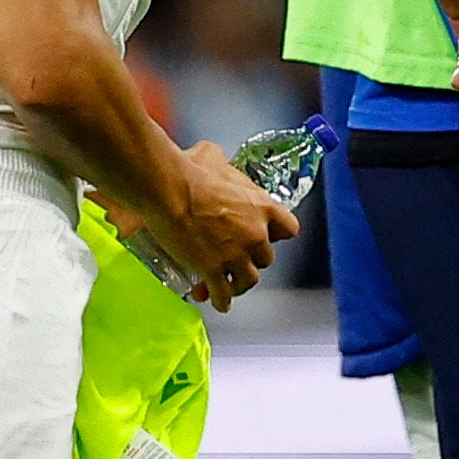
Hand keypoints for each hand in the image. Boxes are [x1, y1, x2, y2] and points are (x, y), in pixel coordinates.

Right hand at [139, 140, 294, 308]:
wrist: (169, 190)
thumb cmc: (191, 171)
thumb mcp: (214, 158)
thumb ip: (222, 165)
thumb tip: (213, 156)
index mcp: (262, 207)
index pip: (289, 228)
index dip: (277, 234)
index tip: (267, 235)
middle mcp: (255, 234)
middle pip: (266, 259)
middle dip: (252, 260)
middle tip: (239, 260)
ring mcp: (235, 255)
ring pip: (248, 281)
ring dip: (240, 284)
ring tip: (230, 286)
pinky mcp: (213, 270)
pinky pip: (223, 294)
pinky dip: (221, 301)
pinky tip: (217, 302)